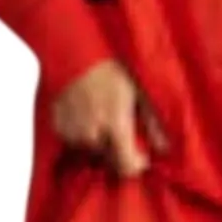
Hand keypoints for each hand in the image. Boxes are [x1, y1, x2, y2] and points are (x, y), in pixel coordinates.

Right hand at [50, 58, 170, 179]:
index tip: (142, 156)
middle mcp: (92, 134)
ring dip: (99, 144)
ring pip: (91, 152)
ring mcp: (72, 133)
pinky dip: (82, 136)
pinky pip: (73, 143)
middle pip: (109, 162)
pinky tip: (86, 115)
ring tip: (102, 118)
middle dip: (118, 152)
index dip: (136, 165)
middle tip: (122, 129)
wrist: (74, 54)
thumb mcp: (139, 92)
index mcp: (115, 126)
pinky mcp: (58, 129)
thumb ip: (152, 124)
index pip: (126, 167)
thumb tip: (163, 148)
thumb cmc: (109, 69)